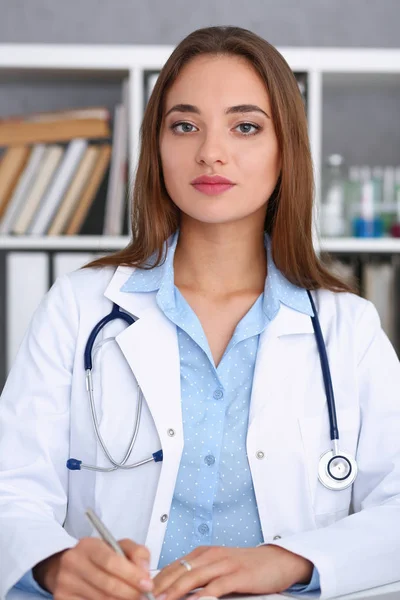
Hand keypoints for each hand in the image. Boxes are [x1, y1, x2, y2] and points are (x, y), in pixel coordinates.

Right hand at [32, 537, 153, 599]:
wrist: (73, 567)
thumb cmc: (101, 556)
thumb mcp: (120, 546)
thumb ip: (137, 553)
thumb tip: (144, 571)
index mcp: (88, 545)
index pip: (111, 561)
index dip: (131, 575)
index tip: (147, 584)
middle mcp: (73, 563)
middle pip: (107, 584)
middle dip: (130, 593)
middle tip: (145, 596)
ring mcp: (66, 583)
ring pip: (100, 599)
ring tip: (133, 599)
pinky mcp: (63, 599)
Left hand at [153, 544, 312, 599]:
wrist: (277, 562)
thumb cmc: (247, 568)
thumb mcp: (219, 568)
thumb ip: (200, 577)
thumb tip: (176, 591)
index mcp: (203, 553)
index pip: (172, 566)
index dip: (156, 580)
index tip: (142, 592)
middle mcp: (210, 555)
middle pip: (178, 571)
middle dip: (159, 587)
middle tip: (145, 598)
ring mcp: (224, 564)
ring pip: (193, 577)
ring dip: (175, 591)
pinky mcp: (238, 575)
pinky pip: (217, 586)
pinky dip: (205, 595)